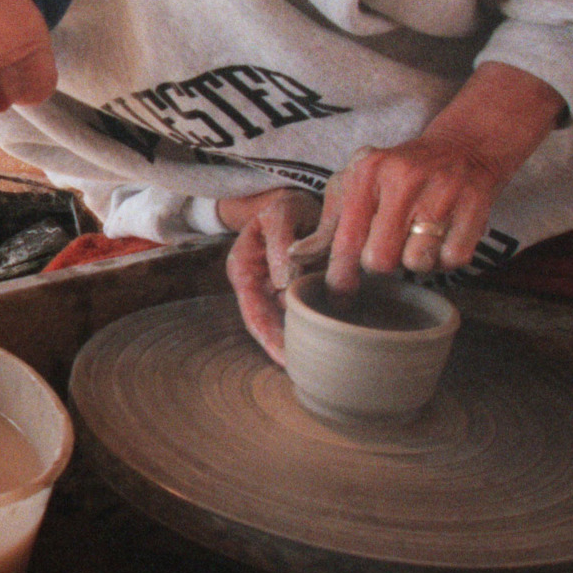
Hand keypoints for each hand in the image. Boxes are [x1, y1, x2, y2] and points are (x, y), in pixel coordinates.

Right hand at [222, 186, 322, 365]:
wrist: (296, 200)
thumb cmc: (284, 205)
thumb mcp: (280, 215)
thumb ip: (280, 245)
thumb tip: (282, 282)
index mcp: (243, 269)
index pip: (253, 313)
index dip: (268, 338)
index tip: (285, 358)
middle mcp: (256, 285)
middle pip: (267, 325)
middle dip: (283, 349)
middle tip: (304, 372)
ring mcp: (276, 290)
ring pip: (286, 322)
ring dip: (299, 340)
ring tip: (318, 365)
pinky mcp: (296, 289)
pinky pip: (303, 312)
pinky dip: (313, 325)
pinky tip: (329, 341)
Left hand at [323, 62, 566, 294]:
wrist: (462, 147)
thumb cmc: (397, 175)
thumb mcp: (356, 186)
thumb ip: (328, 224)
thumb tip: (296, 256)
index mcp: (367, 172)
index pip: (346, 240)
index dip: (340, 276)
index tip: (339, 296)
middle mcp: (403, 178)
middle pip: (380, 260)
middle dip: (381, 265)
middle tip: (388, 249)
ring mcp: (442, 190)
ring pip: (417, 263)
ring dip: (415, 262)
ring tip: (416, 238)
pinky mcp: (476, 204)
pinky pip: (453, 259)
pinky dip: (445, 259)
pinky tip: (441, 238)